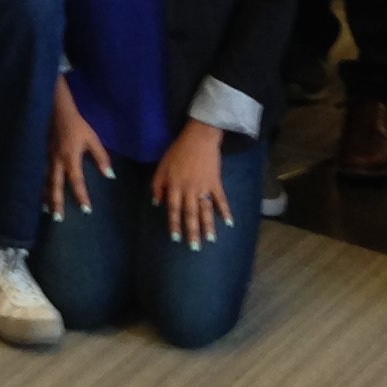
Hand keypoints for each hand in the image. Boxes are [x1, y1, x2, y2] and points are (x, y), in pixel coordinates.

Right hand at [45, 82, 111, 217]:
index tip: (86, 210)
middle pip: (55, 186)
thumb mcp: (93, 139)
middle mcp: (56, 161)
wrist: (56, 110)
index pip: (77, 182)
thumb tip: (110, 175)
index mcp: (70, 158)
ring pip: (45, 181)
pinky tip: (38, 192)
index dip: (82, 196)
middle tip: (58, 219)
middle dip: (57, 202)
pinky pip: (40, 173)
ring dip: (46, 196)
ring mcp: (46, 158)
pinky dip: (39, 184)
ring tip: (46, 210)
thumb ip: (101, 158)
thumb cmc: (77, 125)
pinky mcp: (41, 154)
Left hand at [154, 121, 231, 249]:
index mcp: (174, 186)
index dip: (174, 224)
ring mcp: (203, 187)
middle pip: (190, 214)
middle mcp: (189, 189)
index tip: (175, 238)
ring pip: (205, 210)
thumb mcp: (162, 167)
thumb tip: (157, 204)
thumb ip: (157, 186)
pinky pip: (221, 199)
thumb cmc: (177, 153)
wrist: (198, 139)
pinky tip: (229, 223)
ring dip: (208, 226)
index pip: (174, 209)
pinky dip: (225, 211)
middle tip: (194, 248)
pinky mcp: (216, 183)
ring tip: (210, 240)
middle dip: (192, 231)